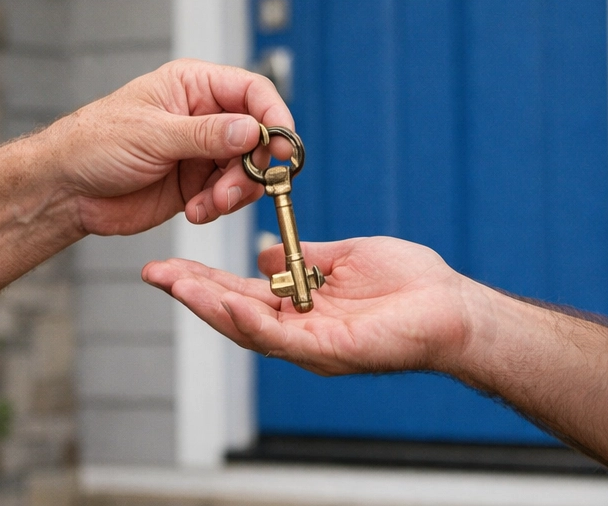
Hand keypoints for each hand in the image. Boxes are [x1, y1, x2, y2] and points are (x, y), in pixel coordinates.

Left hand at [37, 59, 294, 236]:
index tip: (282, 148)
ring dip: (235, 192)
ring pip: (247, 170)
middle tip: (234, 189)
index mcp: (193, 86)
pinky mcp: (196, 184)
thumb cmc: (95, 144)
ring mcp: (201, 152)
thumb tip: (255, 130)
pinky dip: (219, 207)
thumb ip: (206, 134)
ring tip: (207, 205)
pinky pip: (227, 196)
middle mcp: (205, 116)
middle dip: (253, 166)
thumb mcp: (152, 134)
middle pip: (258, 136)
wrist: (65, 190)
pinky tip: (194, 212)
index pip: (253, 91)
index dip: (274, 117)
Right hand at [142, 236, 479, 375]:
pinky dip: (252, 322)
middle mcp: (299, 332)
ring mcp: (312, 346)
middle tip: (153, 272)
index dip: (203, 282)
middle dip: (191, 294)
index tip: (168, 265)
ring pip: (249, 330)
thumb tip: (261, 255)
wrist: (453, 306)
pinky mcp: (331, 352)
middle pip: (233, 315)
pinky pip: (284, 339)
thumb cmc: (410, 283)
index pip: (240, 295)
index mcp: (300, 308)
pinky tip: (227, 303)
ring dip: (211, 307)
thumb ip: (302, 256)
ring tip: (178, 284)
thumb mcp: (345, 257)